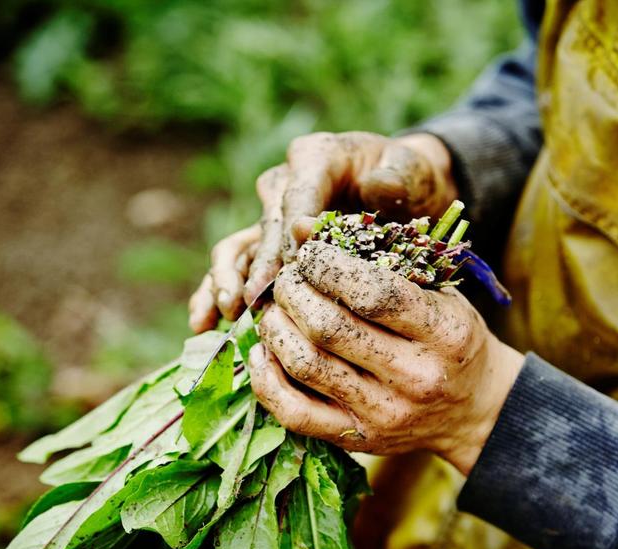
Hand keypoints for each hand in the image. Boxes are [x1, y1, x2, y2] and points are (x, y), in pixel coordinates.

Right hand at [188, 131, 457, 332]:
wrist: (406, 189)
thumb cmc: (409, 177)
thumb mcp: (411, 169)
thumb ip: (396, 178)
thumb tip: (374, 190)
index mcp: (315, 157)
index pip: (297, 198)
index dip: (291, 234)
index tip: (294, 267)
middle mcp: (286, 183)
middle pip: (265, 226)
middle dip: (259, 266)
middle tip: (255, 300)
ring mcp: (274, 215)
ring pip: (240, 247)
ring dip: (227, 280)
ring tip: (226, 313)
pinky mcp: (270, 243)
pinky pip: (239, 267)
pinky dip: (218, 291)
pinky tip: (206, 323)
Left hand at [248, 241, 523, 475]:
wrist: (474, 408)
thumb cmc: (449, 336)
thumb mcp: (437, 291)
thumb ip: (379, 260)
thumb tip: (301, 229)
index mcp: (444, 333)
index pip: (373, 294)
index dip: (329, 266)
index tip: (313, 253)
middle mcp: (416, 377)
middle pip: (330, 328)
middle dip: (295, 293)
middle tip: (288, 278)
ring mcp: (385, 413)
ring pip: (306, 365)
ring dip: (276, 328)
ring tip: (274, 309)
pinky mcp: (359, 439)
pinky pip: (295, 413)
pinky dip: (266, 379)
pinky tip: (263, 351)